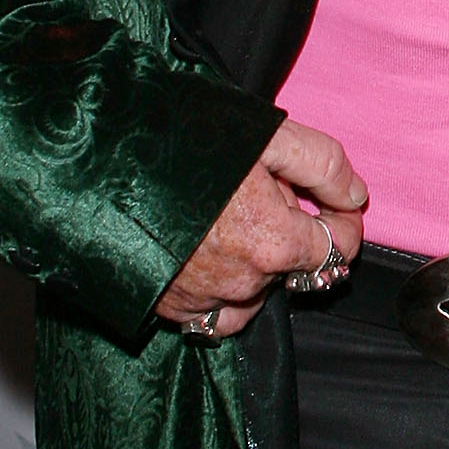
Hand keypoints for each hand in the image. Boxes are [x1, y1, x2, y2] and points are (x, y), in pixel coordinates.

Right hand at [155, 118, 367, 337]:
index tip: (329, 202)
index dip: (341, 221)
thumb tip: (354, 197)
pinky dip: (217, 287)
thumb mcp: (267, 135)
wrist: (94, 163)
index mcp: (275, 243)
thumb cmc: (180, 140)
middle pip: (293, 267)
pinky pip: (211, 312)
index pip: (337, 250)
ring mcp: (203, 301)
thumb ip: (323, 166)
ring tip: (224, 216)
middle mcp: (243, 283)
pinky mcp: (166, 310)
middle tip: (257, 189)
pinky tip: (201, 248)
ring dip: (253, 263)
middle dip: (289, 232)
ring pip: (253, 293)